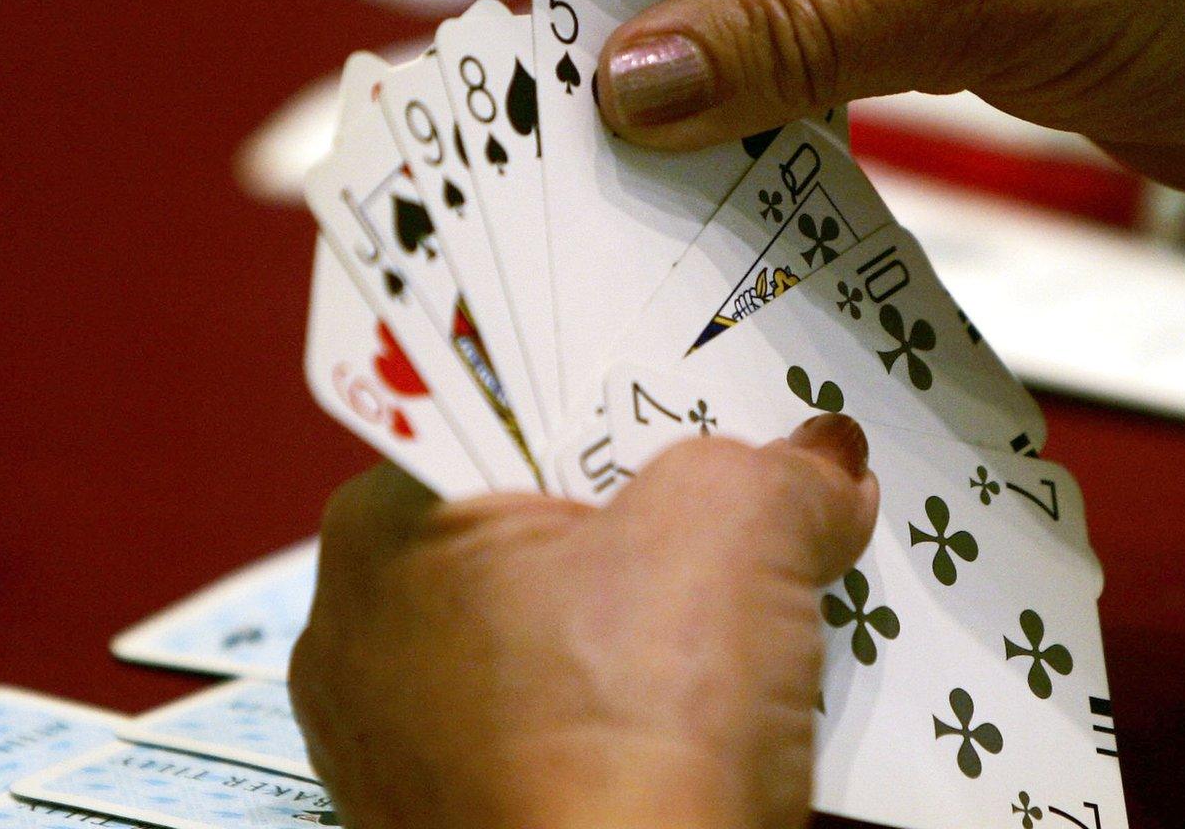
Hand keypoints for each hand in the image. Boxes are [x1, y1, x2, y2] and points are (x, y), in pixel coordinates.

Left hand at [288, 416, 878, 828]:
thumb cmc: (630, 735)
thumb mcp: (737, 532)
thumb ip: (780, 469)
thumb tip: (824, 465)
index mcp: (382, 528)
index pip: (498, 418)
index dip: (609, 399)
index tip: (692, 399)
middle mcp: (360, 635)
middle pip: (527, 529)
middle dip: (638, 517)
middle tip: (739, 505)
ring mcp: (395, 746)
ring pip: (540, 639)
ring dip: (636, 625)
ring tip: (741, 618)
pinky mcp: (448, 824)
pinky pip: (548, 731)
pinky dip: (619, 719)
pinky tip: (702, 721)